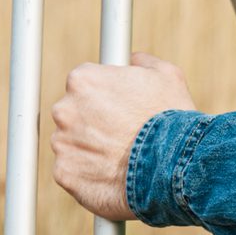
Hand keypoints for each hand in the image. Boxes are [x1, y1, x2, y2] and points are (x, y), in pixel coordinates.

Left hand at [50, 52, 197, 221]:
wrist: (173, 166)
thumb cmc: (171, 118)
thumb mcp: (167, 76)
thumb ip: (143, 62)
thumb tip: (135, 60)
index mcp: (83, 80)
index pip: (84, 84)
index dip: (105, 96)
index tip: (119, 107)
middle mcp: (64, 109)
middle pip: (74, 114)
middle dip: (93, 122)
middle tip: (122, 133)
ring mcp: (62, 143)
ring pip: (72, 144)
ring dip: (91, 148)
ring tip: (123, 156)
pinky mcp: (64, 173)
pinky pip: (73, 172)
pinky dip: (89, 174)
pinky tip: (114, 173)